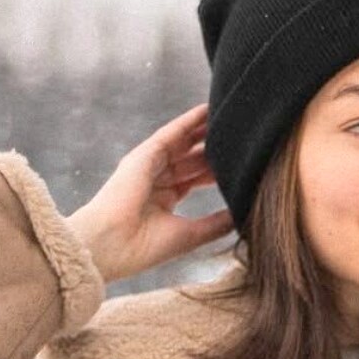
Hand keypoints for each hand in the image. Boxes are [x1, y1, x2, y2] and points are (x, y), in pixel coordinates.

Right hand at [66, 103, 234, 282]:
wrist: (113, 247)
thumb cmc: (145, 248)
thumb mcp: (191, 234)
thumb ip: (217, 223)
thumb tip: (245, 215)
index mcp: (163, 201)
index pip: (194, 178)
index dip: (216, 169)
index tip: (240, 161)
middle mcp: (154, 180)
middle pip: (190, 157)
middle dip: (213, 147)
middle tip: (240, 134)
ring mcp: (147, 166)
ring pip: (181, 142)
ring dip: (204, 128)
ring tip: (230, 116)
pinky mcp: (142, 156)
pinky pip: (170, 134)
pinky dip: (188, 122)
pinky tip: (207, 111)